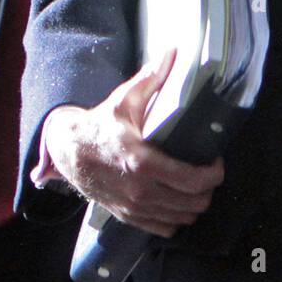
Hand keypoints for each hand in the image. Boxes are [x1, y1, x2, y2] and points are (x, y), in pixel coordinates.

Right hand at [43, 49, 224, 237]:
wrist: (67, 151)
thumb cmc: (99, 125)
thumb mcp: (124, 99)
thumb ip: (152, 78)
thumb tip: (172, 53)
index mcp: (143, 162)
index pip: (194, 181)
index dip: (214, 173)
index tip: (215, 160)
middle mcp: (141, 190)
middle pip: (194, 203)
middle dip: (208, 188)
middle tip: (207, 172)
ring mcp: (134, 207)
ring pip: (182, 218)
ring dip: (194, 204)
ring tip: (194, 186)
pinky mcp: (128, 216)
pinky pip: (164, 228)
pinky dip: (176, 218)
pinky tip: (177, 201)